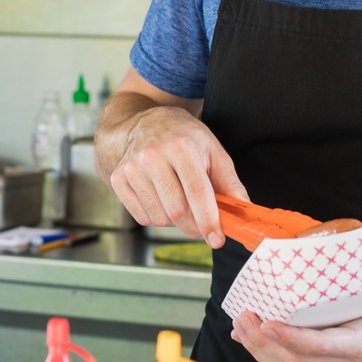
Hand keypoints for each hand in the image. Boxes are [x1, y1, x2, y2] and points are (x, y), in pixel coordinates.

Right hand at [103, 105, 247, 248]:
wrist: (141, 122)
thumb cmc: (181, 136)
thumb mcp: (211, 149)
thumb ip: (229, 180)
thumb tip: (243, 209)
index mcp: (181, 146)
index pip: (197, 191)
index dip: (208, 220)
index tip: (217, 239)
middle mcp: (153, 156)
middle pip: (177, 210)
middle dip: (194, 226)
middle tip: (203, 226)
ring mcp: (132, 168)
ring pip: (159, 217)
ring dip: (175, 221)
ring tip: (180, 201)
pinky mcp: (119, 180)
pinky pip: (142, 217)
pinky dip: (157, 217)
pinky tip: (162, 199)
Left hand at [231, 248, 361, 361]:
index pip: (321, 346)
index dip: (292, 338)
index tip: (268, 323)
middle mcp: (344, 359)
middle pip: (295, 361)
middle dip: (264, 342)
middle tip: (244, 317)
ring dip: (258, 349)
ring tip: (239, 325)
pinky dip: (263, 353)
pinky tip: (245, 336)